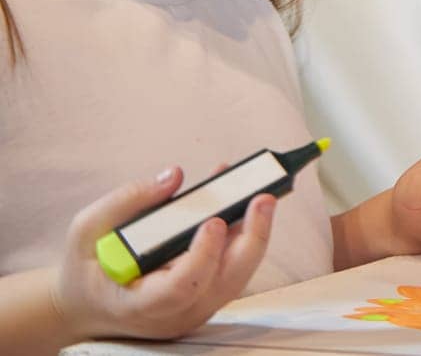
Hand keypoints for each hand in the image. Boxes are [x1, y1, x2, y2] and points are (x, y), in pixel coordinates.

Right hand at [51, 167, 274, 341]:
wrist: (89, 304)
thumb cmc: (88, 268)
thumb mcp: (86, 231)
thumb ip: (126, 201)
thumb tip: (174, 176)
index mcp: (138, 304)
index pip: (181, 288)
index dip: (202, 257)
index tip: (213, 221)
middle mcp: (175, 314)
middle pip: (226, 282)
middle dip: (251, 238)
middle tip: (263, 198)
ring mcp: (196, 308)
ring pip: (238, 274)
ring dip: (254, 232)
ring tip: (262, 192)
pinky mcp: (208, 296)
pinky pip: (234, 267)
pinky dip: (243, 234)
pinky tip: (245, 201)